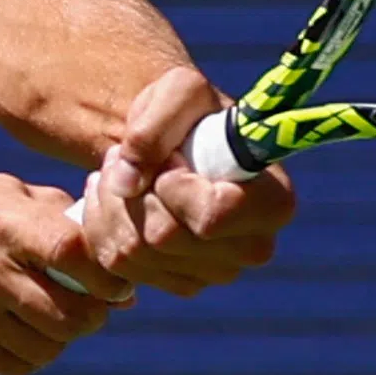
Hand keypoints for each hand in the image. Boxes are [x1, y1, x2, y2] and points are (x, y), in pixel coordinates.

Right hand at [0, 174, 121, 374]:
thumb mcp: (2, 193)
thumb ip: (57, 216)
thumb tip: (113, 259)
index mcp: (1, 222)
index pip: (73, 255)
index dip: (108, 277)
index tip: (118, 285)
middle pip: (70, 314)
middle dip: (93, 316)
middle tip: (93, 308)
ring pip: (47, 347)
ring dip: (61, 338)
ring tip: (53, 319)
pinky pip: (15, 364)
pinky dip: (29, 353)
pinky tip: (20, 331)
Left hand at [79, 65, 297, 297]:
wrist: (180, 140)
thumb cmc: (192, 113)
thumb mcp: (179, 92)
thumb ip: (154, 125)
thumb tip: (127, 182)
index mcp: (273, 203)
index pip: (211, 217)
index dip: (174, 189)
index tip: (170, 163)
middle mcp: (252, 248)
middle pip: (162, 238)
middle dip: (131, 191)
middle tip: (128, 157)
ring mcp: (215, 273)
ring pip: (133, 254)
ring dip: (110, 205)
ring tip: (118, 172)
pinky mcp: (178, 283)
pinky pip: (117, 267)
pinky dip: (102, 226)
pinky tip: (113, 199)